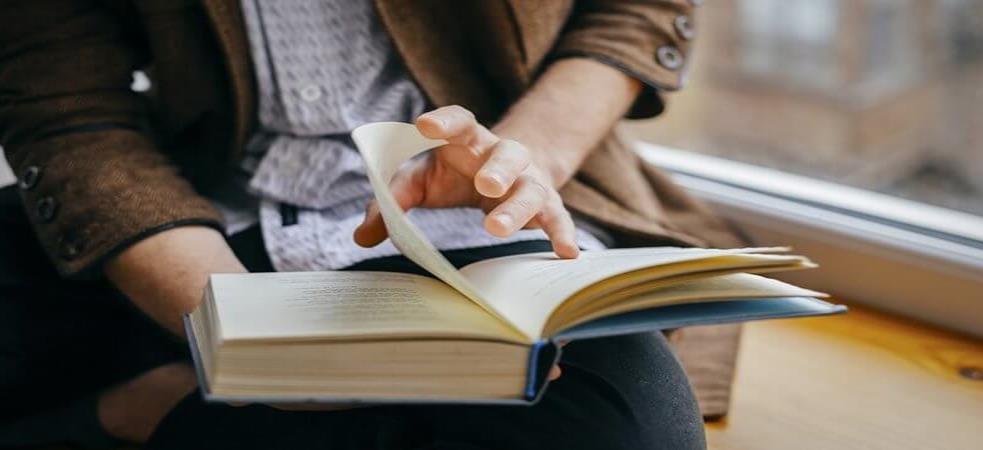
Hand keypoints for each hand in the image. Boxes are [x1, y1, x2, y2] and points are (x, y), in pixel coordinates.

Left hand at [353, 105, 579, 258]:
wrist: (502, 177)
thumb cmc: (453, 175)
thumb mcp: (420, 182)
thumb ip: (391, 202)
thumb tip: (362, 235)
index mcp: (469, 141)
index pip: (461, 122)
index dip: (445, 121)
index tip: (425, 126)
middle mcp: (504, 156)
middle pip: (507, 154)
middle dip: (497, 169)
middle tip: (485, 185)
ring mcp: (529, 181)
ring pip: (531, 188)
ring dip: (518, 207)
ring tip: (496, 227)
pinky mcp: (546, 206)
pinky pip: (558, 219)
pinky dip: (563, 235)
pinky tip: (568, 254)